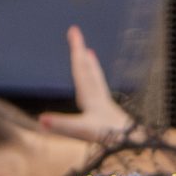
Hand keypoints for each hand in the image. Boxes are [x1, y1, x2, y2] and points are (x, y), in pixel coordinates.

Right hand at [38, 25, 134, 142]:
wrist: (135, 145)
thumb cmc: (110, 137)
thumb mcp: (83, 131)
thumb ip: (62, 125)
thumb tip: (40, 119)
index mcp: (90, 96)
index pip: (80, 68)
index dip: (76, 49)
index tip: (74, 30)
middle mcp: (98, 96)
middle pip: (87, 68)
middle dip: (80, 50)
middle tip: (76, 33)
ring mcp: (105, 104)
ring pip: (96, 78)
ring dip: (90, 65)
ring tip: (89, 53)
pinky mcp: (109, 113)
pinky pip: (100, 90)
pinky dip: (97, 82)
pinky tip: (97, 88)